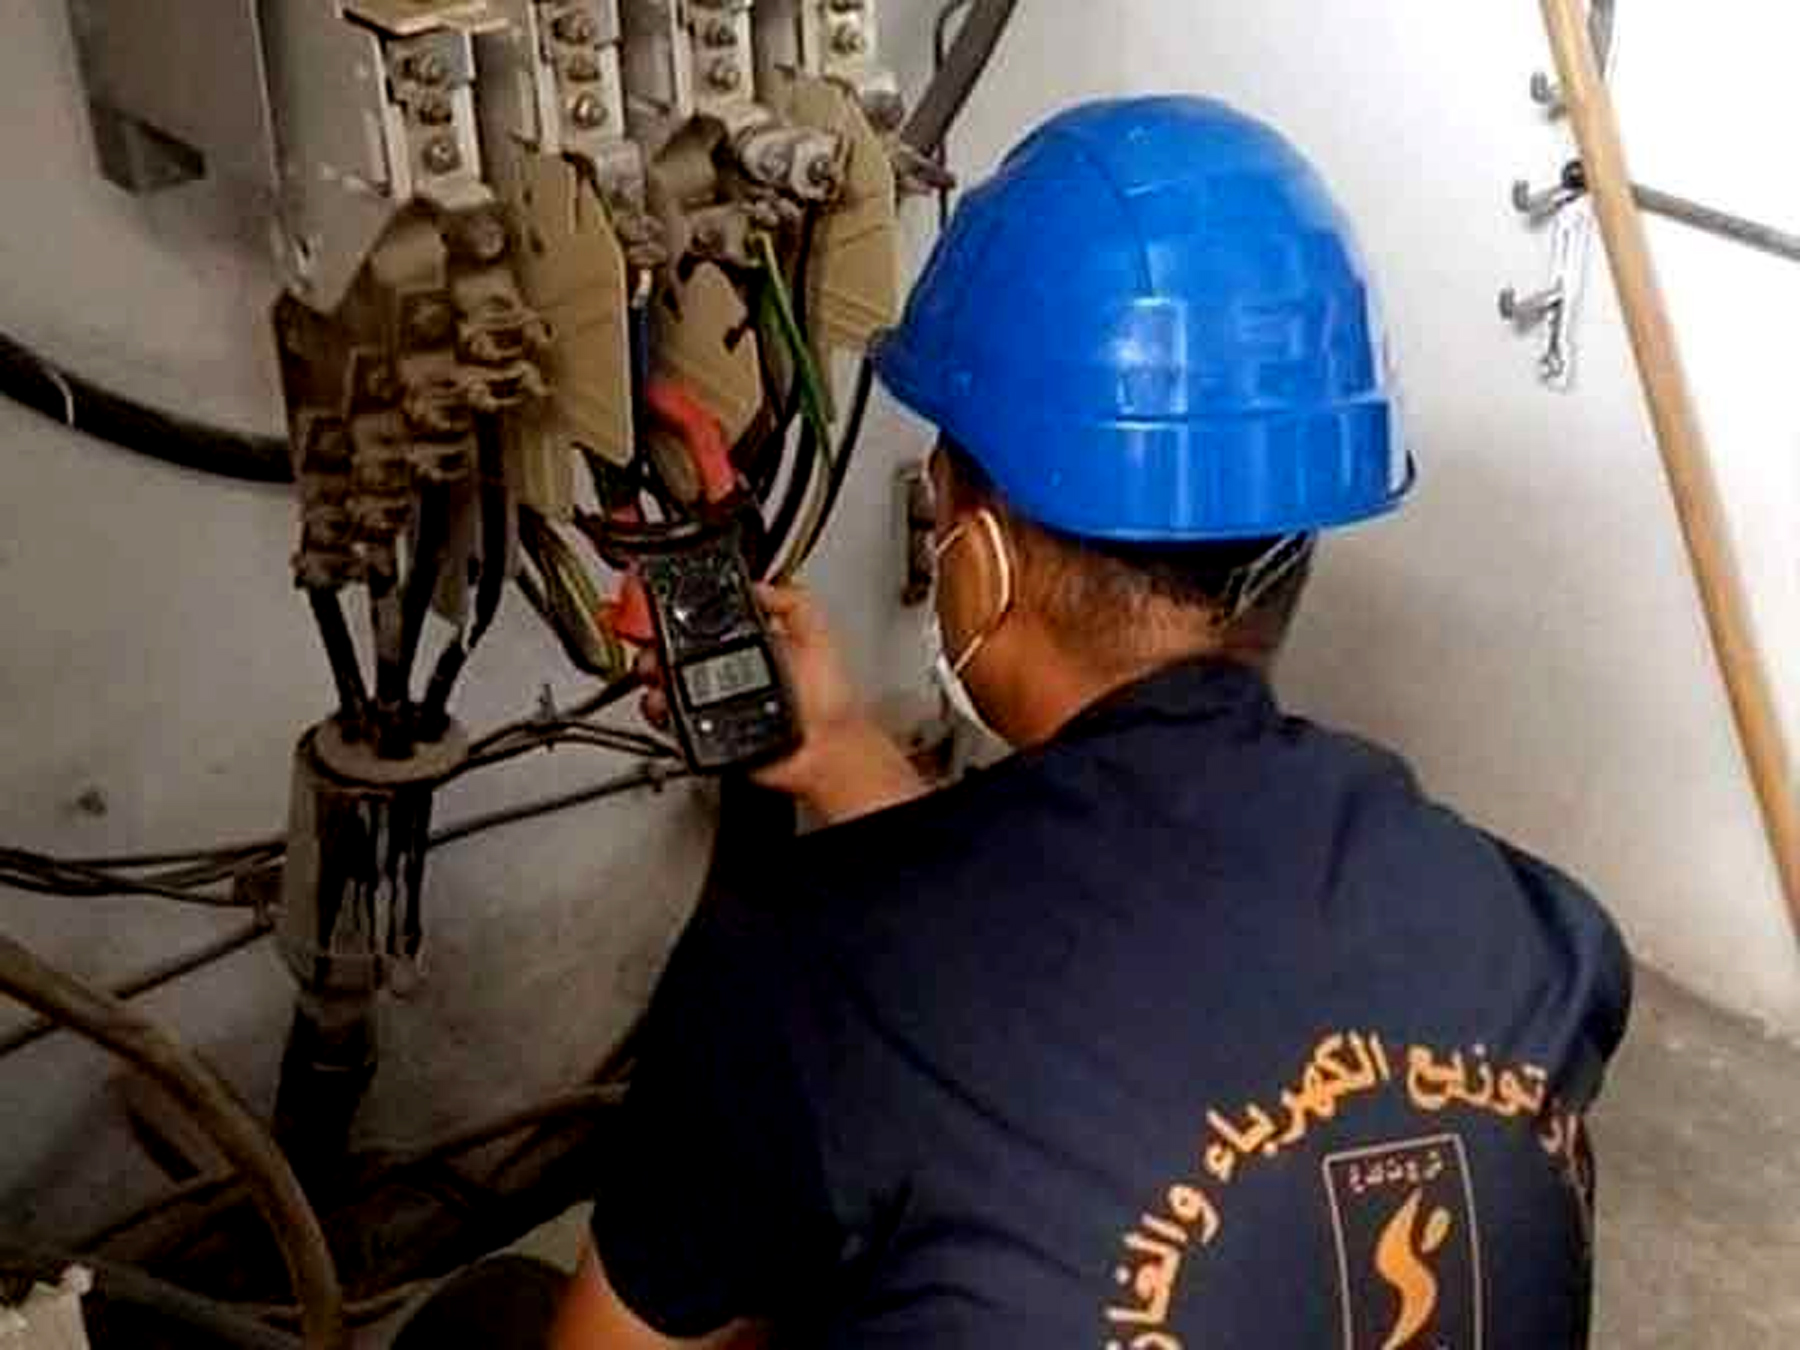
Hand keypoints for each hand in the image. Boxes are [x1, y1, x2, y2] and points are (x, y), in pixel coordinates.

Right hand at [636, 584, 924, 822]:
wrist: (826, 748)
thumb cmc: (828, 700)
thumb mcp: (817, 634)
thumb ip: (794, 602)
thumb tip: (760, 585)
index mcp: (746, 643)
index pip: (701, 621)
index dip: (678, 612)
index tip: (662, 607)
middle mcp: (724, 671)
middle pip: (672, 649)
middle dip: (654, 640)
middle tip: (651, 639)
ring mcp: (710, 702)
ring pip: (664, 682)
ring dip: (652, 673)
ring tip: (655, 670)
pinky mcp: (703, 731)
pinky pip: (669, 719)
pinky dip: (657, 710)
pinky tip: (661, 701)